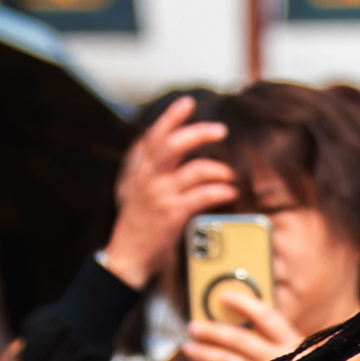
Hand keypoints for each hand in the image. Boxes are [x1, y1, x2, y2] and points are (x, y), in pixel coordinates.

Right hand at [99, 98, 239, 288]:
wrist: (127, 257)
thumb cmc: (139, 227)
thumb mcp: (140, 194)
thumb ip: (156, 175)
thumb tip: (180, 159)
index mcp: (142, 172)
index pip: (155, 136)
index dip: (171, 117)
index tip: (188, 102)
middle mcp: (150, 180)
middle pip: (175, 144)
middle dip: (200, 133)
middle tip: (221, 130)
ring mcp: (161, 196)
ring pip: (196, 170)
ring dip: (220, 169)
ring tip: (231, 175)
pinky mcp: (173, 215)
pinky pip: (203, 195)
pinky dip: (222, 191)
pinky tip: (230, 192)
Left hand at [179, 276, 297, 360]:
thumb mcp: (311, 355)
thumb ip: (285, 341)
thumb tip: (253, 327)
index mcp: (295, 345)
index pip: (267, 317)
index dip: (244, 304)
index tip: (224, 297)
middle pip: (240, 340)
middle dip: (214, 331)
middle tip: (194, 325)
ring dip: (207, 354)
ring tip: (189, 347)